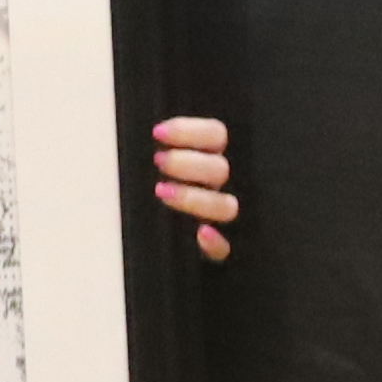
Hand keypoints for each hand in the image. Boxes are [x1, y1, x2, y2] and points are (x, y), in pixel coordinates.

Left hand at [149, 110, 238, 256]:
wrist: (162, 242)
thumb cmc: (158, 189)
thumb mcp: (163, 166)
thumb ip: (167, 148)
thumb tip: (156, 133)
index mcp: (211, 158)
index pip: (215, 134)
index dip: (188, 131)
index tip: (157, 133)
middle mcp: (221, 186)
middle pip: (219, 168)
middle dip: (186, 163)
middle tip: (159, 161)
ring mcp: (222, 218)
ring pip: (226, 206)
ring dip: (195, 197)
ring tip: (161, 190)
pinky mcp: (217, 250)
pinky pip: (225, 249)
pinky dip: (215, 242)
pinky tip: (202, 234)